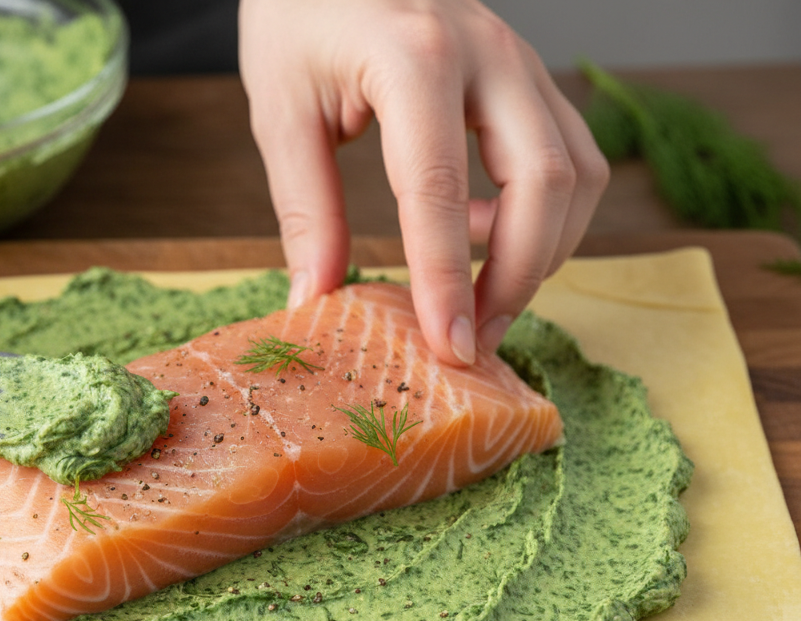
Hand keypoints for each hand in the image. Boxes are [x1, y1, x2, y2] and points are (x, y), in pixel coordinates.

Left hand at [240, 0, 608, 364]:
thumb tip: (316, 299)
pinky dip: (544, 211)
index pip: (440, 188)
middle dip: (519, 276)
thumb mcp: (282, 110)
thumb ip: (306, 209)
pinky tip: (480, 228)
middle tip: (474, 340)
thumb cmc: (297, 14)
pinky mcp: (527, 73)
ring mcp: (519, 58)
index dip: (447, 279)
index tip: (451, 347)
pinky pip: (569, 152)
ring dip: (544, 250)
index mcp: (414, 56)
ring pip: (577, 171)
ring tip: (481, 297)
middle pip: (545, 182)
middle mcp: (487, 52)